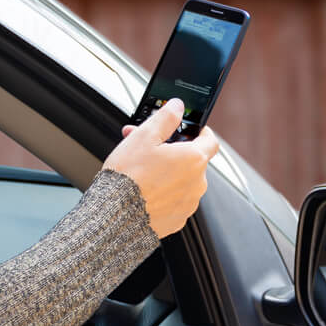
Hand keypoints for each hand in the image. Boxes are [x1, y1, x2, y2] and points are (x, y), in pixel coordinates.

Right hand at [101, 101, 218, 237]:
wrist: (113, 218)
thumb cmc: (127, 178)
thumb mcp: (144, 137)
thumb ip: (165, 118)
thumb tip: (177, 106)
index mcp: (194, 160)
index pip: (211, 140)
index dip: (200, 132)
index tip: (190, 131)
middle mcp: (197, 183)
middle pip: (193, 161)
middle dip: (174, 153)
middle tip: (150, 149)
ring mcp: (188, 204)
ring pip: (183, 181)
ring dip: (169, 173)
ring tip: (142, 171)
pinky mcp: (177, 219)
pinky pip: (175, 201)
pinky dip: (164, 194)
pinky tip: (144, 191)